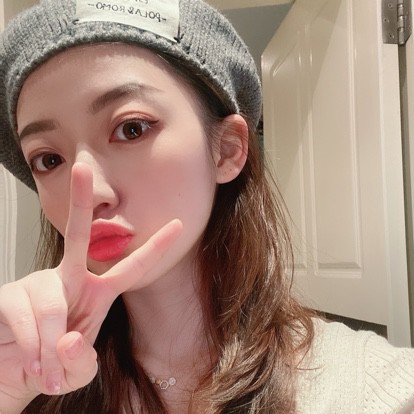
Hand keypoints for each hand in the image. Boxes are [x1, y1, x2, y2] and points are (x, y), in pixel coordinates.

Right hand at [0, 162, 181, 411]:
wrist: (15, 376)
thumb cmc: (53, 365)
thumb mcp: (77, 372)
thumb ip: (81, 361)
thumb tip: (67, 339)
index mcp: (97, 292)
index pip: (131, 267)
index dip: (155, 247)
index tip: (178, 223)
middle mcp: (69, 279)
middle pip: (77, 235)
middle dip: (80, 200)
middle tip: (82, 167)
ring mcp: (38, 283)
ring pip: (51, 304)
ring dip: (48, 347)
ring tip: (44, 366)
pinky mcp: (9, 296)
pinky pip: (25, 319)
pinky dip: (29, 349)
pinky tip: (27, 357)